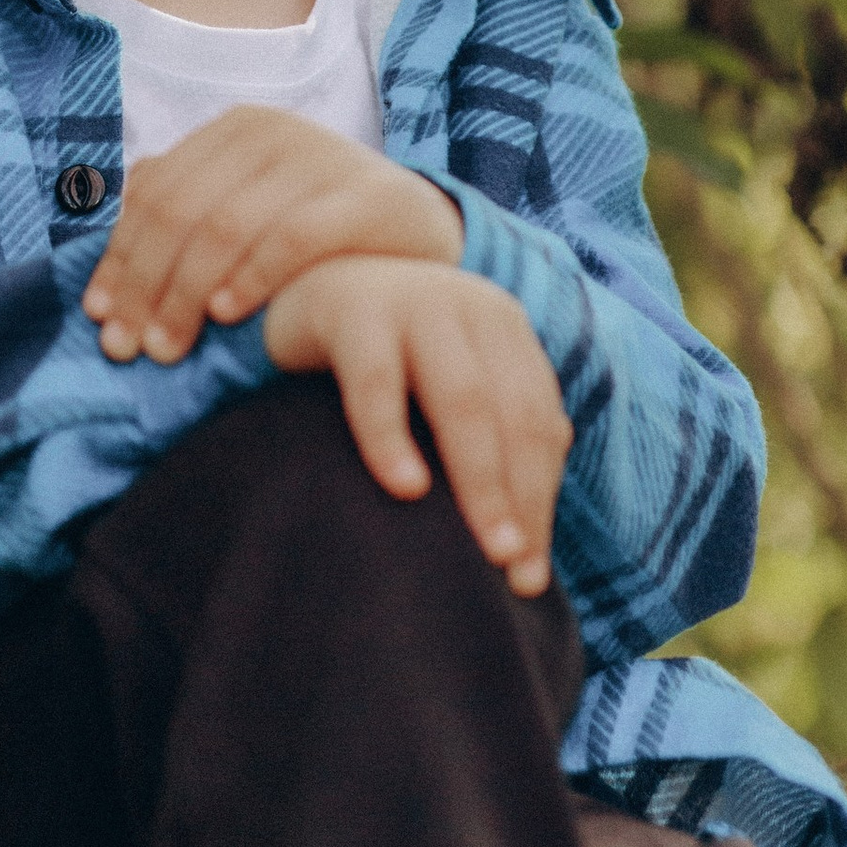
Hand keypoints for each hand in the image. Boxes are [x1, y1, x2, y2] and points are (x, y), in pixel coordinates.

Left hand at [85, 107, 460, 363]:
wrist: (420, 232)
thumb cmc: (319, 230)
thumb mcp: (250, 208)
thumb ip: (189, 215)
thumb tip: (111, 254)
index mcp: (234, 131)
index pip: (155, 192)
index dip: (120, 256)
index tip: (100, 318)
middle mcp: (271, 132)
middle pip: (182, 211)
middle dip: (145, 285)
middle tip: (128, 348)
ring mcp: (319, 156)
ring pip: (226, 225)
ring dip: (184, 293)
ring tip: (167, 348)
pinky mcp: (364, 193)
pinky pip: (292, 237)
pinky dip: (251, 277)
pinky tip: (225, 315)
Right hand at [262, 255, 568, 593]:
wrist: (308, 272)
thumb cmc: (384, 349)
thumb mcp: (444, 375)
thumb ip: (488, 426)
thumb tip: (531, 526)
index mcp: (504, 328)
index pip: (538, 422)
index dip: (538, 498)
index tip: (529, 574)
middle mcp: (472, 307)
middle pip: (511, 413)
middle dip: (519, 497)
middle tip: (512, 569)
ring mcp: (415, 302)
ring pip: (462, 399)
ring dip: (480, 478)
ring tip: (483, 549)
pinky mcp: (353, 310)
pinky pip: (376, 382)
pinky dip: (393, 437)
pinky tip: (405, 487)